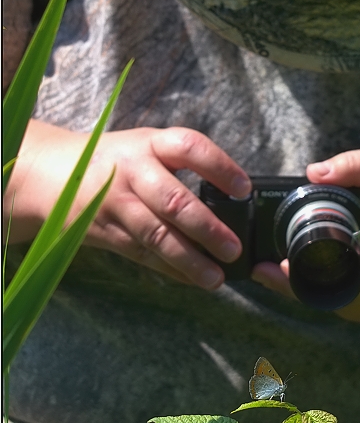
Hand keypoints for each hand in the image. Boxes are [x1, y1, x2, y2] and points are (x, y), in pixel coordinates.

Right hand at [4, 120, 250, 288]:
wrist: (53, 173)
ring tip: (216, 277)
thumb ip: (181, 164)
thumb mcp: (147, 146)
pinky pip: (143, 254)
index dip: (219, 167)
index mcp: (150, 143)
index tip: (245, 189)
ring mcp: (117, 204)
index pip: (189, 148)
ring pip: (156, 235)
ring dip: (189, 260)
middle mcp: (133, 171)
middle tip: (234, 248)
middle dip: (207, 228)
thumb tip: (234, 197)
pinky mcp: (107, 232)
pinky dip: (170, 269)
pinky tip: (192, 279)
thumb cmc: (118, 159)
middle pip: (173, 201)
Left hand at [252, 149, 359, 322]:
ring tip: (281, 270)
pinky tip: (313, 275)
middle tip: (263, 268)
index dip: (305, 280)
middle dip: (297, 288)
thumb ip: (358, 165)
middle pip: (337, 303)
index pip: (344, 285)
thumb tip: (312, 171)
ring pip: (346, 310)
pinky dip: (334, 295)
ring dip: (314, 293)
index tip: (275, 265)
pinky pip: (359, 309)